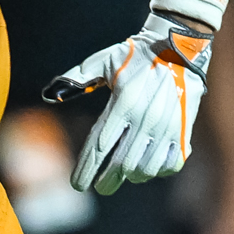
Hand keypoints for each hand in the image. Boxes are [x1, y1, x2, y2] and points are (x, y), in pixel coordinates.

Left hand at [44, 13, 211, 194]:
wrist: (180, 46)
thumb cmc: (135, 55)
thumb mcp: (104, 61)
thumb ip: (78, 78)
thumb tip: (50, 94)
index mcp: (123, 102)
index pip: (99, 147)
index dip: (87, 170)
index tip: (78, 184)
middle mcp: (146, 118)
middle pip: (122, 165)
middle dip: (107, 181)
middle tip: (100, 187)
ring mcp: (167, 127)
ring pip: (147, 168)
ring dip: (132, 176)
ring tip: (123, 175)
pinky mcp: (184, 130)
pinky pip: (171, 163)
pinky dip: (158, 170)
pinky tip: (148, 168)